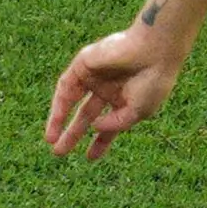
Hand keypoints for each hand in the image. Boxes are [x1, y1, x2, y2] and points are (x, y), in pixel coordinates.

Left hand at [46, 23, 183, 160]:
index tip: (90, 158)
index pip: (108, 122)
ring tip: (51, 142)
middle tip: (60, 153)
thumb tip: (93, 126)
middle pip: (86, 114)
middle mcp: (109, 88)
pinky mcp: (83, 64)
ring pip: (72, 101)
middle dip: (74, 134)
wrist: (155, 49)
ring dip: (60, 121)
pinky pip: (65, 86)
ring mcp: (95, 76)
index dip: (100, 141)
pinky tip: (57, 122)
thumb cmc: (154, 80)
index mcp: (126, 98)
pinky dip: (59, 105)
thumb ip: (115, 124)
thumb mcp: (138, 112)